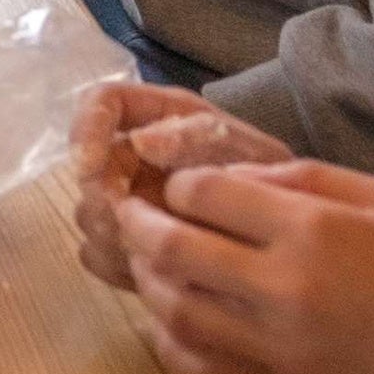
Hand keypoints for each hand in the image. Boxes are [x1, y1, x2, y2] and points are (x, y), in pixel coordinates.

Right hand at [73, 81, 287, 290]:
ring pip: (86, 214)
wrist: (286, 236)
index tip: (91, 167)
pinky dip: (116, 263)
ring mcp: (127, 199)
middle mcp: (133, 154)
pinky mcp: (129, 242)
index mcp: (157, 116)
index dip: (86, 129)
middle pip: (86, 169)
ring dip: (111, 233)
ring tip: (153, 250)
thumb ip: (196, 137)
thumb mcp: (245, 150)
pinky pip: (95, 253)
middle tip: (134, 223)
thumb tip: (141, 141)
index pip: (100, 101)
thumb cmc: (271, 183)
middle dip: (104, 198)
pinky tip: (150, 271)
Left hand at [117, 160, 373, 373]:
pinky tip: (172, 325)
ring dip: (148, 285)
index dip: (177, 182)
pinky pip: (202, 373)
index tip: (173, 183)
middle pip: (173, 251)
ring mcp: (282, 352)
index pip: (205, 193)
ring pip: (176, 314)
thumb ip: (305, 179)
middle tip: (129, 216)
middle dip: (138, 226)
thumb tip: (232, 174)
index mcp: (313, 232)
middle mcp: (286, 290)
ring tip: (148, 266)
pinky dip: (172, 346)